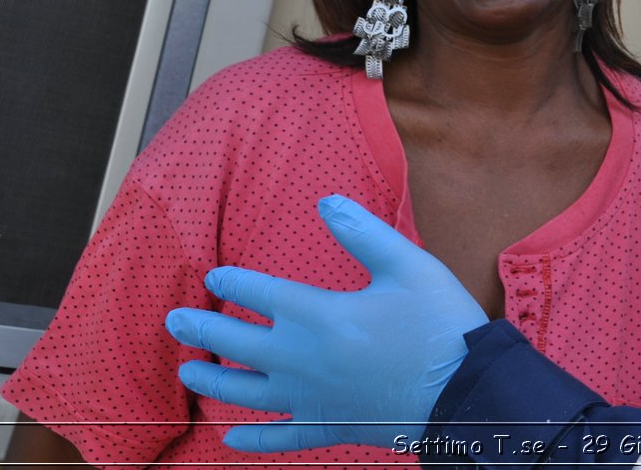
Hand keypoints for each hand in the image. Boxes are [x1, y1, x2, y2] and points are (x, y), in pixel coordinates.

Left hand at [165, 195, 488, 452]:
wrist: (466, 391)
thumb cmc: (440, 324)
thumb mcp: (409, 265)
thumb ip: (363, 232)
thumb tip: (326, 200)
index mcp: (320, 315)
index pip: (259, 293)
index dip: (232, 282)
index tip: (214, 275)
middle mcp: (302, 360)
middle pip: (236, 344)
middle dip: (201, 330)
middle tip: (174, 321)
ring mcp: (310, 399)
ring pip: (244, 393)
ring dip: (210, 380)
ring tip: (187, 370)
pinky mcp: (326, 426)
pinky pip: (278, 438)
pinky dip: (252, 441)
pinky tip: (231, 440)